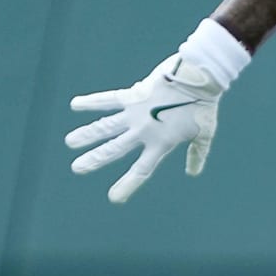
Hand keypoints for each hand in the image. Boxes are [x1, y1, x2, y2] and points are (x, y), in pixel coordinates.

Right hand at [65, 55, 223, 202]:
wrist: (199, 78)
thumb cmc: (204, 106)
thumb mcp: (205, 134)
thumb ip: (197, 153)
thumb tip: (193, 173)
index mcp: (162, 143)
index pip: (141, 169)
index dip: (128, 185)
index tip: (114, 198)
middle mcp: (144, 131)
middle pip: (114, 149)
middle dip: (94, 159)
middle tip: (77, 168)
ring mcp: (136, 113)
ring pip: (105, 126)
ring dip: (87, 134)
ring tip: (70, 141)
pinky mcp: (133, 95)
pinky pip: (108, 99)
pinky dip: (91, 101)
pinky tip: (75, 104)